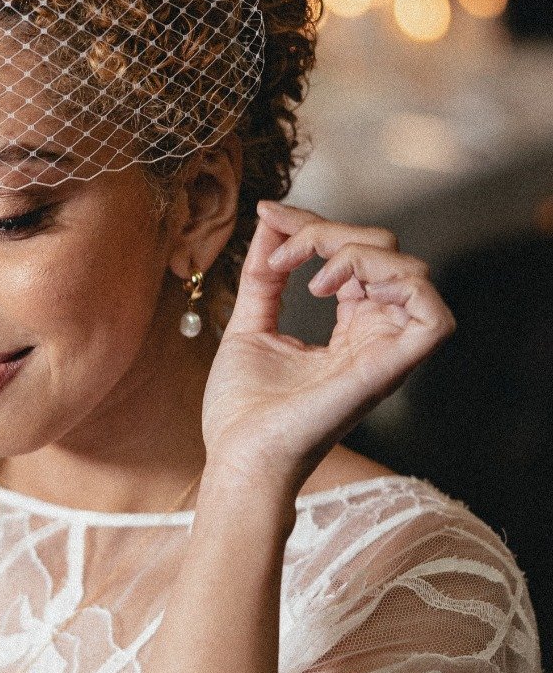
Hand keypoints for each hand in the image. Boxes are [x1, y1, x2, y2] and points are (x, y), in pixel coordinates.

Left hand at [200, 201, 453, 488]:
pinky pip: (434, 317)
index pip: (358, 255)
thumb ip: (263, 274)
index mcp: (351, 329)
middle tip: (281, 254)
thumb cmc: (243, 410)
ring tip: (312, 276)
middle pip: (387, 253)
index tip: (269, 216)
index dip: (317, 224)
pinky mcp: (386, 370)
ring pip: (412, 271)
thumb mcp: (250, 323)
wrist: (238, 456)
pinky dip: (398, 284)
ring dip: (358, 251)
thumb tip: (270, 218)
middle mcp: (375, 338)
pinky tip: (339, 288)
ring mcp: (384, 354)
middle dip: (331, 231)